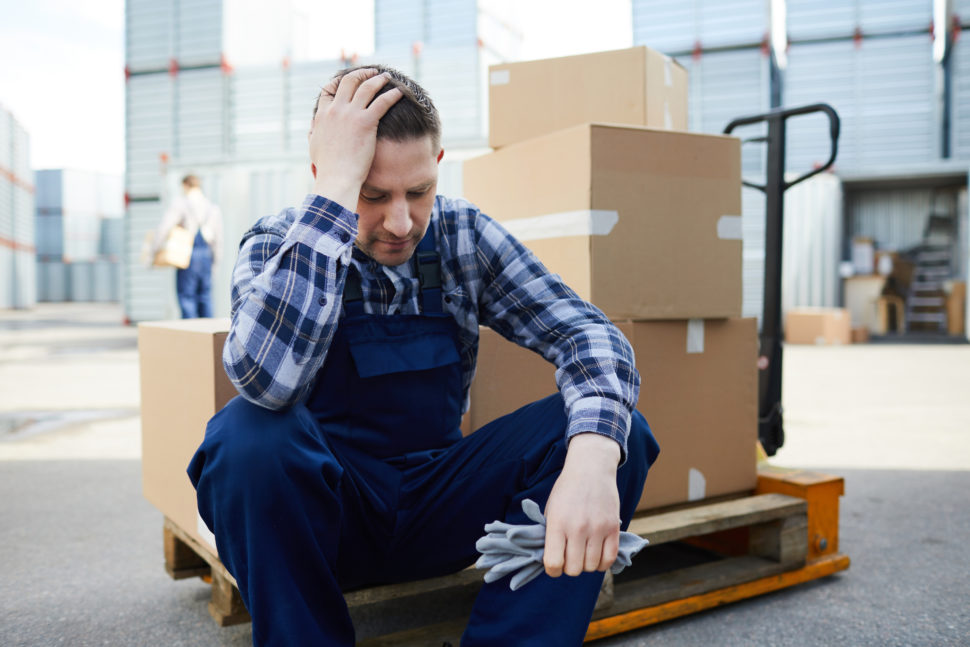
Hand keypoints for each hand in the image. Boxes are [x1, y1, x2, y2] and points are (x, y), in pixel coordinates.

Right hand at [308, 68, 402, 209]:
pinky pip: (382, 102)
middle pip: (348, 82)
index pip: (329, 90)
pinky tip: (399, 92)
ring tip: (386, 77)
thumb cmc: (328, 169)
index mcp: (322, 116)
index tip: (349, 78)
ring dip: (377, 79)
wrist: (337, 178)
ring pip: (366, 87)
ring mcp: (350, 114)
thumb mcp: (314, 147)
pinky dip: (391, 94)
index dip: (339, 81)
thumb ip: (315, 134)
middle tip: (372, 72)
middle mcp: (335, 110)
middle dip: (361, 74)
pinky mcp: (366, 122)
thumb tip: (313, 129)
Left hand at [543, 433, 621, 576]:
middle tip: (569, 557)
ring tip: (583, 553)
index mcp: (557, 523)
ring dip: (586, 564)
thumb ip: (550, 534)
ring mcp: (598, 528)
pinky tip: (596, 554)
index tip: (554, 565)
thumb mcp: (551, 509)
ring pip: (592, 567)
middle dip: (569, 567)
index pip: (553, 562)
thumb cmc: (567, 489)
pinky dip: (602, 563)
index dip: (552, 570)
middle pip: (574, 569)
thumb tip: (550, 559)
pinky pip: (609, 559)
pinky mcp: (613, 528)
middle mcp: (578, 528)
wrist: (591, 468)